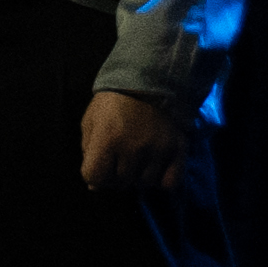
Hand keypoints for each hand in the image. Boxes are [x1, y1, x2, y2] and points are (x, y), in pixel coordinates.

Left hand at [79, 91, 194, 195]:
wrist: (150, 81)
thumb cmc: (113, 103)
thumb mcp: (91, 122)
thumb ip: (89, 152)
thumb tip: (94, 186)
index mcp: (106, 139)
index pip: (94, 176)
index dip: (94, 174)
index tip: (100, 164)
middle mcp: (132, 148)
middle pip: (120, 182)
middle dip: (116, 174)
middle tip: (120, 159)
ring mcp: (157, 150)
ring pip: (144, 183)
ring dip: (139, 176)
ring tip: (138, 159)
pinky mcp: (178, 150)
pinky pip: (171, 182)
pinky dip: (163, 180)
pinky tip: (157, 167)